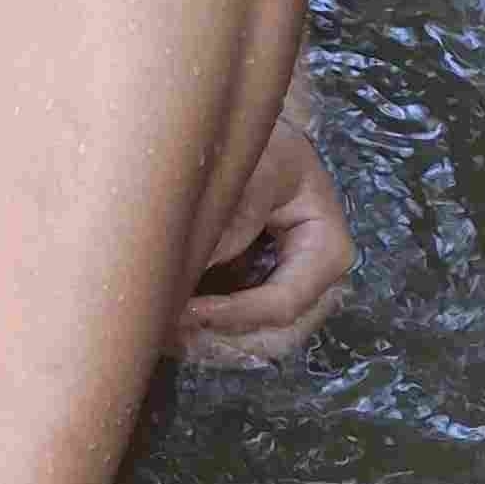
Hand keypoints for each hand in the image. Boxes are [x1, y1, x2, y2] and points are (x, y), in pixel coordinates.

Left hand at [172, 111, 354, 361]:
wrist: (250, 139)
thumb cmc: (261, 145)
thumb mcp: (255, 168)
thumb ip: (233, 218)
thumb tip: (193, 275)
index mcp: (326, 248)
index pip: (285, 301)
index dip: (236, 315)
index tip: (186, 310)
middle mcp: (313, 281)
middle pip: (273, 337)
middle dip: (220, 341)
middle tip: (168, 333)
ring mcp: (285, 291)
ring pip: (250, 343)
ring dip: (206, 344)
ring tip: (158, 331)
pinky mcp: (256, 293)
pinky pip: (234, 331)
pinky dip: (200, 334)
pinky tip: (163, 323)